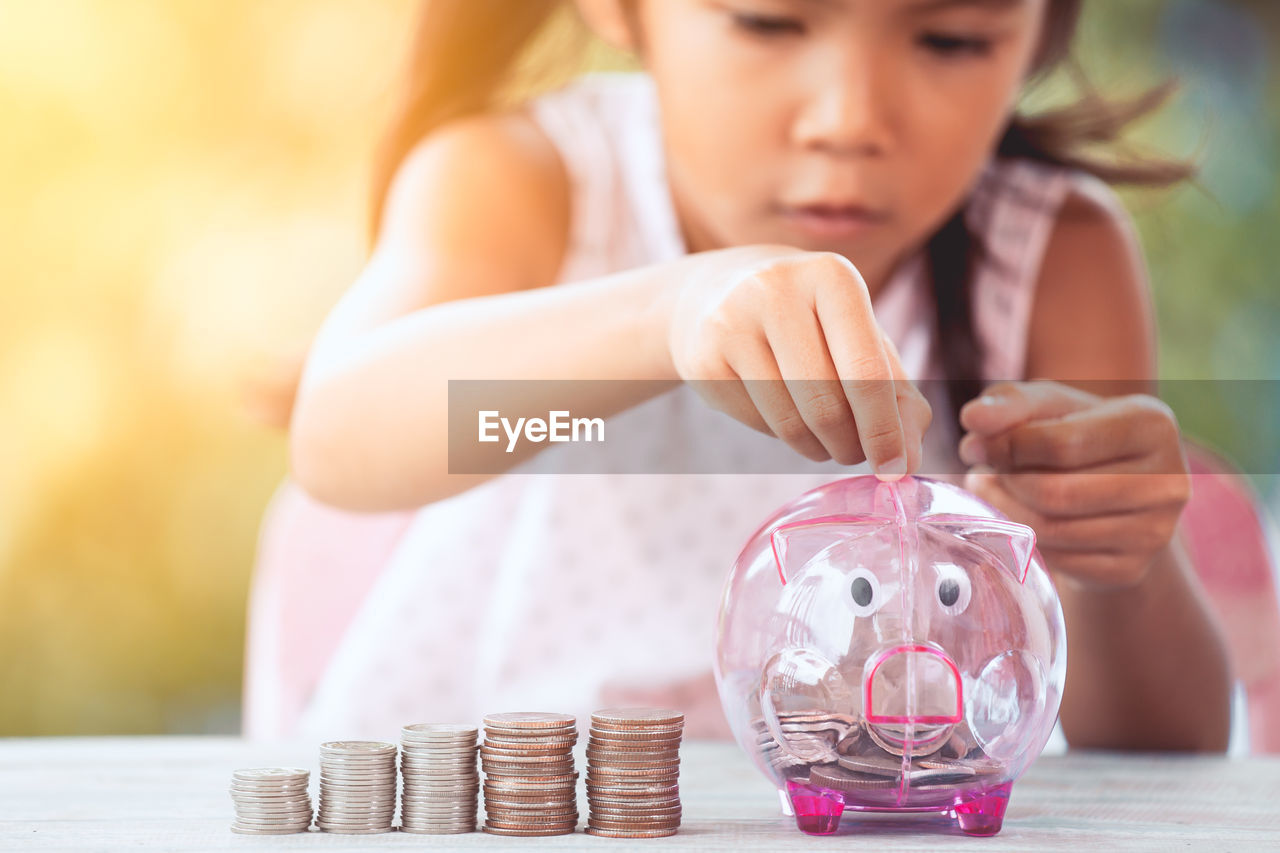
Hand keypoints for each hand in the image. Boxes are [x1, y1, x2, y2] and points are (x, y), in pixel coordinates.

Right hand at [665, 245, 930, 477]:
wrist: (718, 293)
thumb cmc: (810, 322)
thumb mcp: (860, 339)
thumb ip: (898, 395)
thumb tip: (907, 462)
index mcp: (832, 276)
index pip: (865, 370)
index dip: (884, 430)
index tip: (895, 471)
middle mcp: (777, 290)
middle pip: (826, 404)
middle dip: (849, 445)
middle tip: (855, 454)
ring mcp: (732, 322)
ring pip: (789, 421)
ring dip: (817, 449)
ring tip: (825, 442)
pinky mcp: (702, 358)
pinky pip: (757, 423)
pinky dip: (781, 436)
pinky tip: (784, 417)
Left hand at [957, 380, 1190, 587]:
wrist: (1108, 490)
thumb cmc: (1071, 434)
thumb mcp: (1043, 406)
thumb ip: (1008, 403)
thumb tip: (974, 417)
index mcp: (1152, 424)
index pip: (1062, 443)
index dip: (1006, 446)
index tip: (977, 445)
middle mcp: (1168, 480)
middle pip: (1055, 493)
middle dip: (1004, 484)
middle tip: (981, 475)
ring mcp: (1155, 531)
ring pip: (1052, 530)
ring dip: (1005, 513)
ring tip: (994, 493)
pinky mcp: (1132, 569)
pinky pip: (1058, 562)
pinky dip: (1025, 542)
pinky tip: (1019, 521)